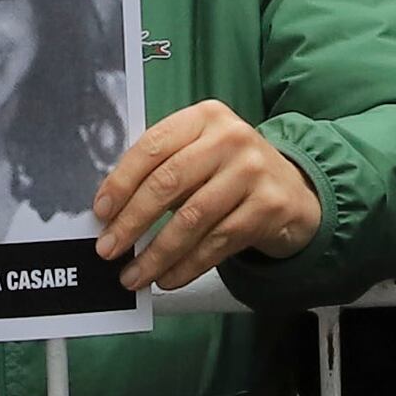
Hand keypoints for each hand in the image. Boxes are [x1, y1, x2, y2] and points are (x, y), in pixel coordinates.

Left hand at [91, 100, 325, 288]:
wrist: (294, 192)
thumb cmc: (230, 173)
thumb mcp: (200, 155)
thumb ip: (161, 171)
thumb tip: (112, 213)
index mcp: (203, 117)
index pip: (152, 147)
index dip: (121, 182)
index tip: (101, 212)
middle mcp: (230, 138)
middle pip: (168, 183)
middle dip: (132, 221)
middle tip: (109, 249)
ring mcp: (252, 171)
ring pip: (191, 219)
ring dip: (156, 254)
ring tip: (134, 276)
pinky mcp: (267, 207)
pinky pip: (216, 243)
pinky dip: (187, 266)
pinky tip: (168, 279)